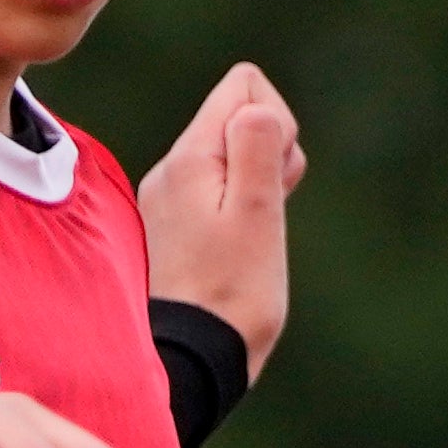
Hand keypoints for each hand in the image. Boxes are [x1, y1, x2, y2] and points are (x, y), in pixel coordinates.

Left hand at [142, 62, 300, 370]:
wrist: (193, 361)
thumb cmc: (233, 294)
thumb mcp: (258, 214)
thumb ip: (258, 147)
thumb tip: (259, 106)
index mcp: (189, 158)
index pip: (244, 86)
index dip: (278, 121)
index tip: (275, 175)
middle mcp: (171, 170)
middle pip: (238, 115)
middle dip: (271, 150)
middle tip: (267, 208)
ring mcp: (170, 198)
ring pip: (231, 155)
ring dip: (259, 182)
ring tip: (255, 233)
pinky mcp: (175, 225)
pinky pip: (219, 189)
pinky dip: (241, 206)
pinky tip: (241, 246)